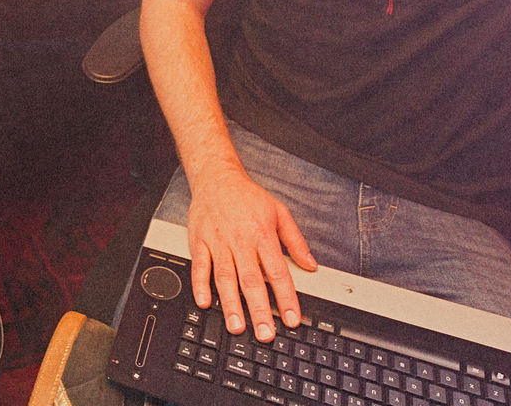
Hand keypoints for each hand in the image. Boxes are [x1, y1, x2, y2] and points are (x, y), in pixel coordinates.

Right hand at [186, 166, 317, 343]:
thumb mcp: (279, 212)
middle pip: (251, 280)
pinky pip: (199, 267)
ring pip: (225, 278)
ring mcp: (218, 243)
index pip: (277, 272)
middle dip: (259, 310)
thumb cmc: (247, 196)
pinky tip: (204, 302)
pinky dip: (200, 285)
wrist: (216, 177)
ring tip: (236, 326)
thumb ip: (295, 241)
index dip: (286, 297)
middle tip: (264, 334)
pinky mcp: (199, 242)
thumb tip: (310, 265)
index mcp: (262, 235)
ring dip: (230, 304)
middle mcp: (240, 241)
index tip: (292, 319)